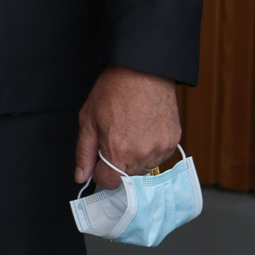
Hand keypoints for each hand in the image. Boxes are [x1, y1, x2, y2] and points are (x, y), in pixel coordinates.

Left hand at [75, 65, 181, 189]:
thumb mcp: (88, 119)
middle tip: (113, 139)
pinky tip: (143, 131)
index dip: (100, 173)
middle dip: (117, 163)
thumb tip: (81, 176)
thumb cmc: (114, 91)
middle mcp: (142, 153)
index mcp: (118, 150)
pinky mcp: (173, 142)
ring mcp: (161, 149)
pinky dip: (150, 150)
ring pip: (144, 168)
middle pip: (126, 177)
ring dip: (135, 158)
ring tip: (130, 132)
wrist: (143, 71)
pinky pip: (159, 157)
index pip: (108, 182)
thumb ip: (84, 152)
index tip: (98, 162)